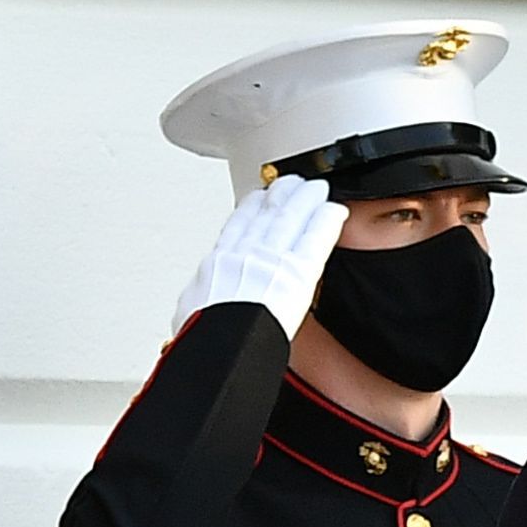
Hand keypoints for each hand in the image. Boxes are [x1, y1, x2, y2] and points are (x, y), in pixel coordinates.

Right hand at [178, 172, 338, 338]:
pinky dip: (327, 221)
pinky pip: (316, 239)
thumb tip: (200, 302)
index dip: (250, 207)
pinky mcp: (298, 272)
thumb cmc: (204, 335)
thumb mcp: (190, 308)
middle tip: (291, 183)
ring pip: (290, 218)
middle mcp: (246, 252)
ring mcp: (272, 258)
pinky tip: (336, 210)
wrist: (219, 344)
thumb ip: (202, 296)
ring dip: (305, 200)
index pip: (238, 225)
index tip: (257, 197)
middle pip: (267, 215)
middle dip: (280, 195)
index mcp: (220, 261)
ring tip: (315, 188)